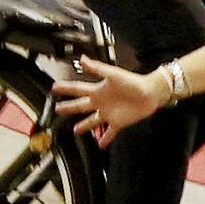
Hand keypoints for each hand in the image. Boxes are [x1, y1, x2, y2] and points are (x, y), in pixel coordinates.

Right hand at [54, 58, 169, 148]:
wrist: (150, 93)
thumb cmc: (133, 81)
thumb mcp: (112, 74)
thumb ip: (96, 68)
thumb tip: (82, 58)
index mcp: (98, 90)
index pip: (78, 89)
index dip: (66, 89)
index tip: (54, 87)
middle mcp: (101, 102)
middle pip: (81, 106)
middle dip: (69, 108)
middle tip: (58, 109)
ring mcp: (108, 113)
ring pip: (92, 121)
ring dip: (84, 126)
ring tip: (76, 130)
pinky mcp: (118, 123)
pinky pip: (109, 133)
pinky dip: (104, 139)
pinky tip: (100, 144)